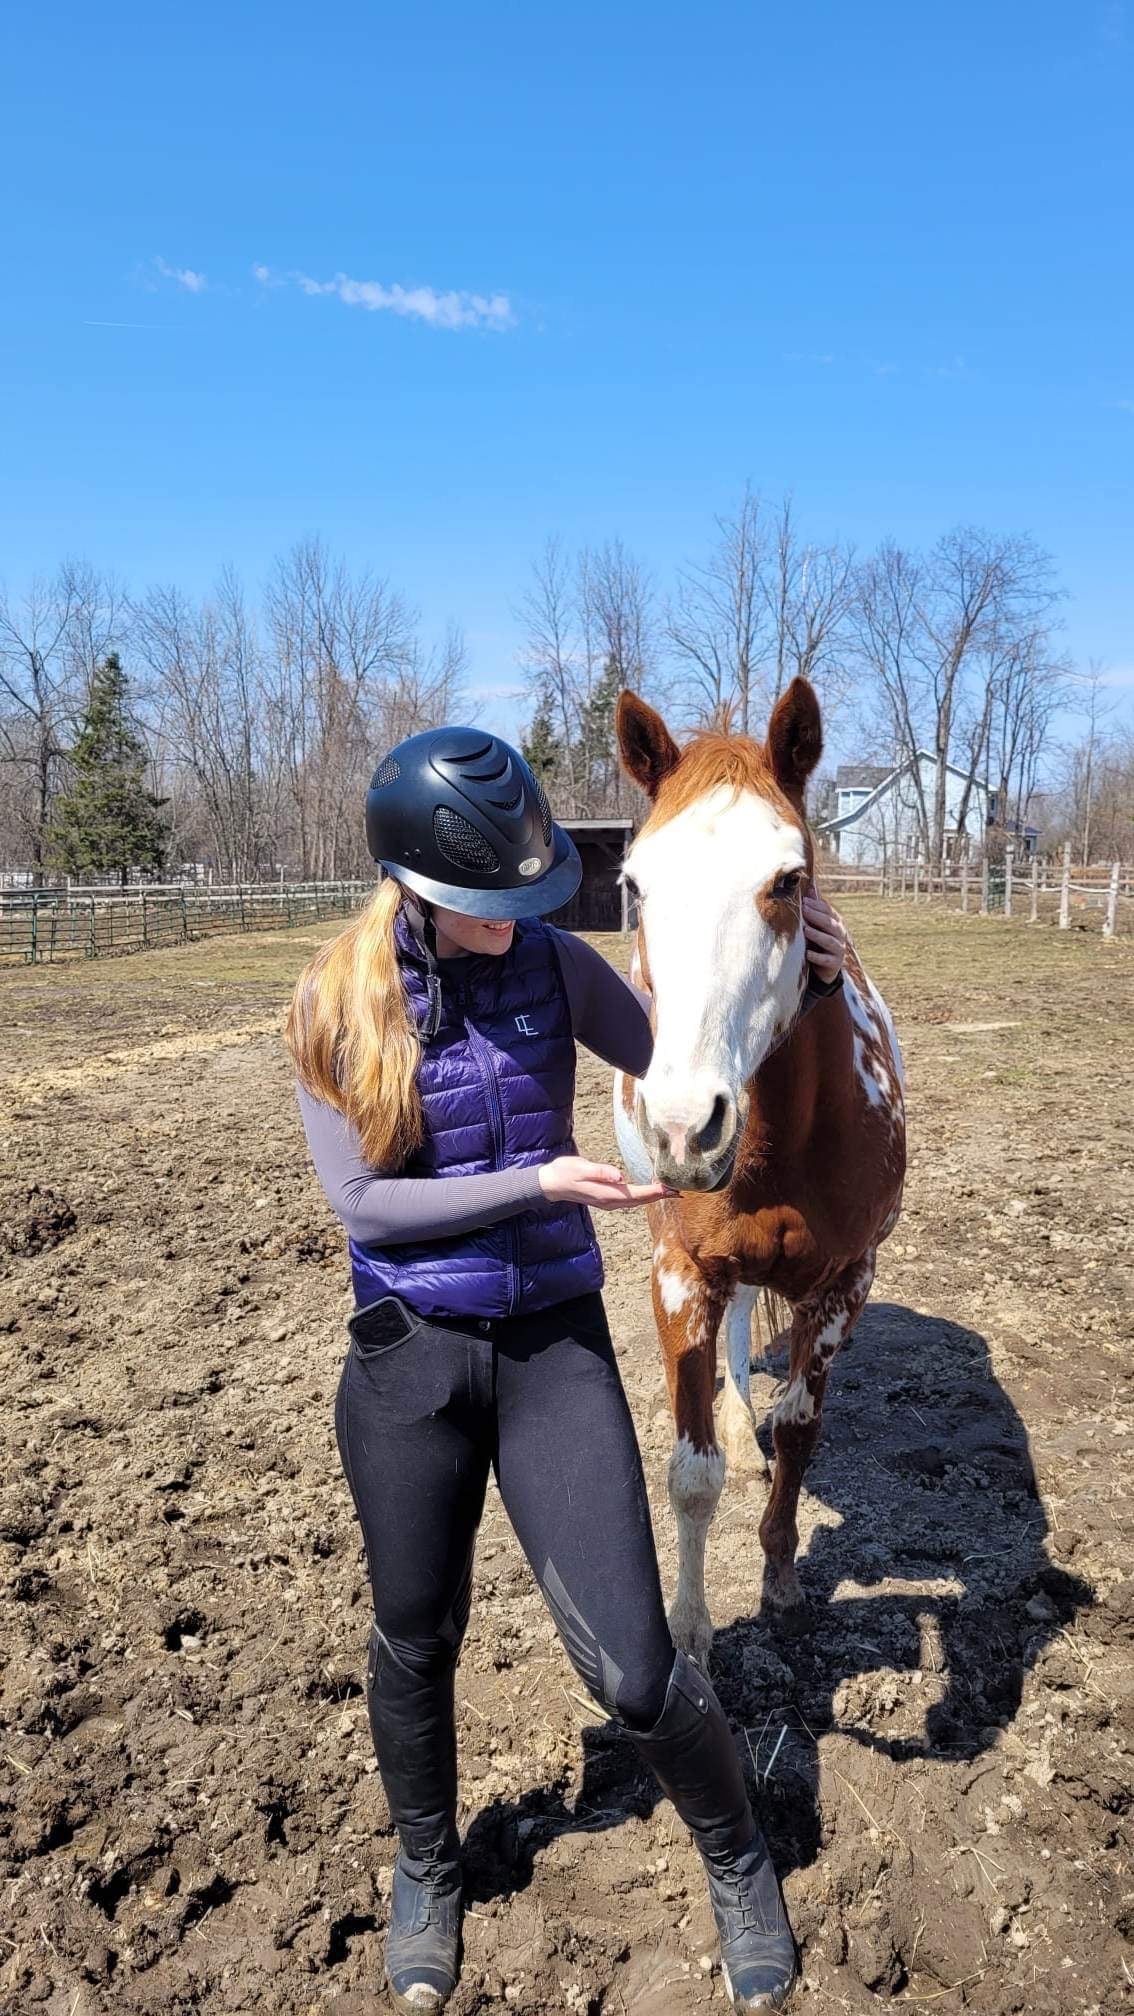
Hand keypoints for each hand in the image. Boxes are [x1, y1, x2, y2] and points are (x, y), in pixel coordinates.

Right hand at [538, 1156, 671, 1209]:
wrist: (550, 1183)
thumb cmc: (565, 1172)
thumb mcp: (581, 1168)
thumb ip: (601, 1172)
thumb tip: (620, 1176)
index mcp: (607, 1194)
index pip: (637, 1194)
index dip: (655, 1192)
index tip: (671, 1188)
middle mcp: (610, 1202)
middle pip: (641, 1200)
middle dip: (660, 1196)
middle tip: (679, 1191)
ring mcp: (608, 1202)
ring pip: (636, 1201)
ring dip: (653, 1197)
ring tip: (670, 1192)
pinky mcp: (607, 1198)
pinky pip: (630, 1199)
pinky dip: (643, 1196)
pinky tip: (649, 1191)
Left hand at [802, 886, 847, 984]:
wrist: (826, 967)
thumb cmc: (819, 941)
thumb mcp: (818, 923)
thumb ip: (816, 906)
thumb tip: (811, 886)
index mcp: (836, 922)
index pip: (828, 911)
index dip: (817, 905)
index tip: (804, 900)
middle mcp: (840, 934)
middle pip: (830, 923)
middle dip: (817, 916)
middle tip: (804, 910)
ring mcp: (838, 949)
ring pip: (829, 941)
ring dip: (818, 936)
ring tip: (806, 930)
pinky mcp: (834, 963)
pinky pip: (826, 960)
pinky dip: (817, 957)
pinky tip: (807, 954)